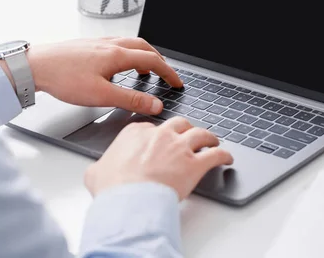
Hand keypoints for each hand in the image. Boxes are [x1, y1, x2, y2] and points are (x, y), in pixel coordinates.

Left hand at [21, 37, 182, 114]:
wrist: (34, 66)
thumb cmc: (63, 78)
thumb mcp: (100, 95)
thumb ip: (130, 99)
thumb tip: (155, 103)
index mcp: (116, 55)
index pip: (152, 60)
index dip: (168, 72)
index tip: (176, 82)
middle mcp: (110, 44)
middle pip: (144, 47)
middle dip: (159, 60)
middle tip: (165, 74)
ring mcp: (98, 43)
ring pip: (130, 44)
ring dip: (143, 55)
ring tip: (144, 69)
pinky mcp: (87, 46)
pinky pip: (116, 44)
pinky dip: (127, 53)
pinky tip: (117, 64)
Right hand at [84, 116, 233, 198]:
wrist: (130, 199)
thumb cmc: (114, 187)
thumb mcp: (96, 173)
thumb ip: (100, 167)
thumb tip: (98, 171)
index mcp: (136, 133)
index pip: (151, 127)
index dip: (158, 135)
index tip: (160, 140)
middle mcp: (160, 135)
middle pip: (179, 124)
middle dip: (185, 128)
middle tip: (188, 135)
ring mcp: (179, 147)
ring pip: (200, 134)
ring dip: (209, 137)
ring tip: (212, 141)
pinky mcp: (195, 164)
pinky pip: (216, 155)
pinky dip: (224, 155)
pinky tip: (227, 158)